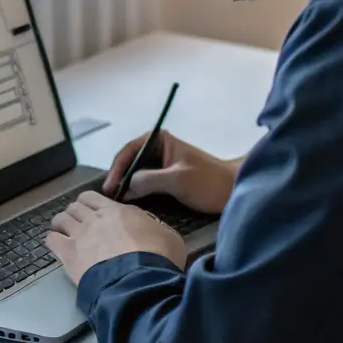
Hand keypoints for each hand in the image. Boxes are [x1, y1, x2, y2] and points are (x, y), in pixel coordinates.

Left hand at [45, 191, 186, 285]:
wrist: (140, 281)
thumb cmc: (158, 258)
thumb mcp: (168, 236)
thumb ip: (153, 227)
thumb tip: (151, 229)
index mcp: (118, 211)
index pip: (94, 197)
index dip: (90, 203)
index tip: (93, 212)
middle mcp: (96, 218)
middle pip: (76, 206)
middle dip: (76, 212)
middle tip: (79, 223)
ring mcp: (80, 234)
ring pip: (61, 218)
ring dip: (62, 224)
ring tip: (64, 233)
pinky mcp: (69, 254)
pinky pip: (51, 239)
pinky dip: (52, 240)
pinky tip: (57, 246)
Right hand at [102, 131, 239, 213]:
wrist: (233, 191)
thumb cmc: (208, 181)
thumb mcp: (177, 179)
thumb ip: (149, 180)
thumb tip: (125, 187)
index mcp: (160, 140)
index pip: (129, 150)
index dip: (117, 168)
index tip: (109, 187)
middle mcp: (158, 149)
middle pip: (130, 161)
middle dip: (119, 177)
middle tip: (109, 198)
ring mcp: (162, 164)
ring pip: (136, 173)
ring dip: (126, 186)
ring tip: (115, 202)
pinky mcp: (167, 179)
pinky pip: (145, 183)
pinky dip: (136, 191)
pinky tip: (129, 203)